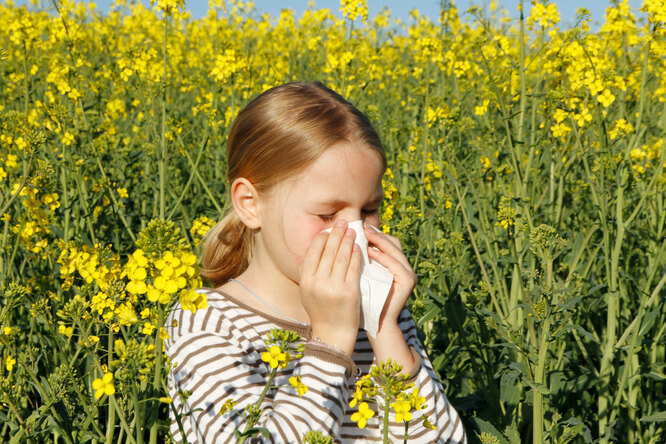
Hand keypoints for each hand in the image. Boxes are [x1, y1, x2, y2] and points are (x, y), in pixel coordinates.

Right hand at [299, 219, 361, 354]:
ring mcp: (333, 287)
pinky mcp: (349, 292)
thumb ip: (308, 271)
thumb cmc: (321, 310)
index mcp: (305, 280)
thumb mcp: (307, 291)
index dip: (322, 237)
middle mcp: (317, 283)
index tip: (329, 228)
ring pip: (341, 256)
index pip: (313, 251)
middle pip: (328, 251)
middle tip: (343, 222)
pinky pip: (353, 267)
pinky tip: (359, 247)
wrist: (333, 333)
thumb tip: (315, 247)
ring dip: (348, 240)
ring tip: (353, 231)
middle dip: (336, 233)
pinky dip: (356, 255)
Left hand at [364, 222, 416, 331]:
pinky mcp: (408, 281)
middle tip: (361, 226)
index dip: (374, 233)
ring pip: (395, 250)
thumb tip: (347, 239)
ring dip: (379, 241)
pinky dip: (382, 256)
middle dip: (377, 234)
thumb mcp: (363, 276)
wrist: (376, 322)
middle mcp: (406, 268)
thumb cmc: (366, 300)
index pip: (388, 242)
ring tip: (364, 235)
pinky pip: (395, 264)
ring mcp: (409, 274)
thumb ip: (362, 260)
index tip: (358, 227)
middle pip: (393, 242)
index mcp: (396, 265)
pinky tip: (369, 252)